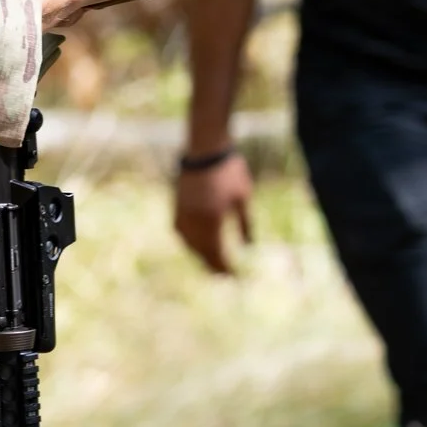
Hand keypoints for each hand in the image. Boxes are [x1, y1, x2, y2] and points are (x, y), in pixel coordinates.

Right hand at [175, 150, 255, 275]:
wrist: (204, 150)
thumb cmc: (229, 171)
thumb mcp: (243, 198)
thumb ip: (245, 224)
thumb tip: (249, 246)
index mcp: (211, 221)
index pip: (217, 254)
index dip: (226, 268)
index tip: (235, 276)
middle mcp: (194, 222)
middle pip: (202, 253)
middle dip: (213, 266)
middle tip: (224, 276)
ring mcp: (182, 215)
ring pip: (190, 245)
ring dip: (201, 256)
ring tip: (213, 264)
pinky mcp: (177, 207)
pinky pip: (183, 234)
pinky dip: (191, 243)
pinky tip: (198, 244)